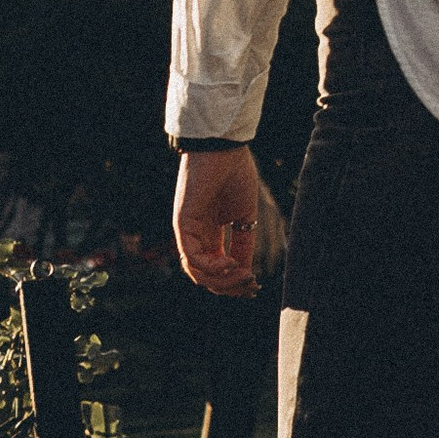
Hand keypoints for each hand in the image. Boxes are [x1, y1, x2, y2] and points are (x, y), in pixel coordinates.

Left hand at [174, 147, 263, 297]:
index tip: (255, 286)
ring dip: (222, 281)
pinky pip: (192, 257)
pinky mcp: (183, 226)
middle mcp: (197, 237)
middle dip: (230, 286)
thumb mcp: (245, 215)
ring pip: (197, 273)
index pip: (217, 269)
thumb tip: (247, 272)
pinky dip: (211, 267)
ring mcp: (188, 233)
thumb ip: (243, 243)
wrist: (224, 150)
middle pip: (206, 276)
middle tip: (251, 287)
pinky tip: (230, 263)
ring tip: (244, 276)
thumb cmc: (235, 175)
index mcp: (210, 234)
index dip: (235, 282)